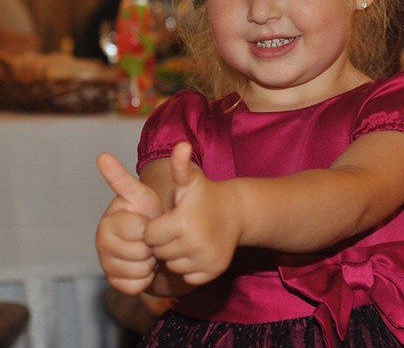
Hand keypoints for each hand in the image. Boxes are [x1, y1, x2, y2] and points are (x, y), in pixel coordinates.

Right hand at [96, 152, 163, 294]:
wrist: (157, 238)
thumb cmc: (149, 213)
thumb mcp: (143, 194)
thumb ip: (125, 178)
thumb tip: (101, 155)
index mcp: (110, 219)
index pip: (138, 229)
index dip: (151, 228)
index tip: (149, 220)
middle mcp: (103, 241)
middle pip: (139, 252)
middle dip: (152, 246)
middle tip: (152, 238)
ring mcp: (106, 262)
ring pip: (137, 270)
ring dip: (150, 262)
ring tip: (149, 251)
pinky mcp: (113, 281)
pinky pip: (134, 286)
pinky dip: (144, 279)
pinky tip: (144, 267)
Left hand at [145, 142, 242, 285]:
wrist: (236, 212)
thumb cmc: (206, 195)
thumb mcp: (191, 180)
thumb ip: (180, 166)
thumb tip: (181, 145)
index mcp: (182, 223)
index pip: (149, 236)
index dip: (156, 227)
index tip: (169, 218)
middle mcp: (194, 244)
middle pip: (159, 252)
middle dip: (164, 241)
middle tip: (179, 228)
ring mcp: (204, 260)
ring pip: (172, 266)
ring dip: (176, 254)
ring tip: (189, 238)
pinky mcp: (212, 272)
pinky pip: (188, 277)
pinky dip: (190, 267)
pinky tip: (198, 250)